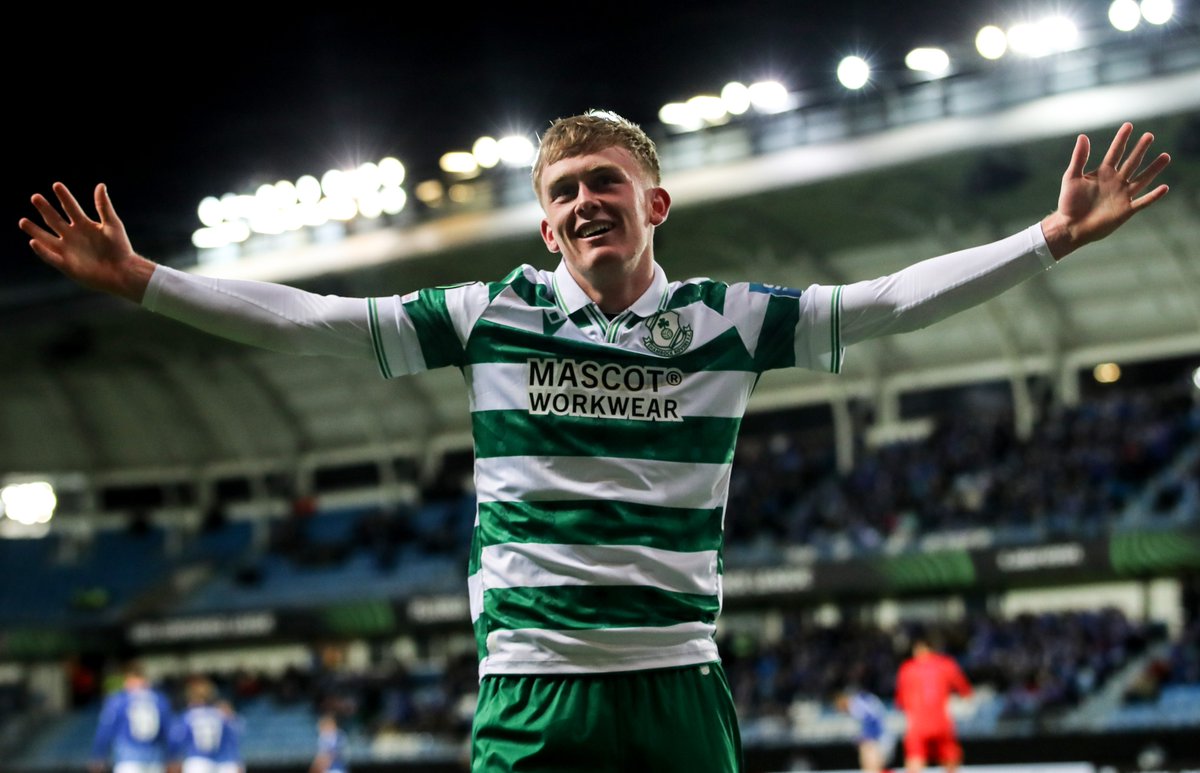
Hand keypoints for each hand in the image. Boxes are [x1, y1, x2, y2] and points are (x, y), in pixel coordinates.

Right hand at [19, 182, 155, 301]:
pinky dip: (42, 250)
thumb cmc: (120, 248)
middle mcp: (72, 236)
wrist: (123, 272)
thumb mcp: (112, 225)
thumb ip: (103, 206)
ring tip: (22, 221)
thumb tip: (100, 185)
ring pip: (46, 238)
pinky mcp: (67, 264)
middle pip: (54, 220)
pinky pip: (51, 257)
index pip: (70, 207)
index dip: (64, 197)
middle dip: (45, 209)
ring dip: (35, 230)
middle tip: (35, 197)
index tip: (57, 185)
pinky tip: (33, 241)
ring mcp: (68, 250)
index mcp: (84, 225)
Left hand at [1041, 122, 1170, 258]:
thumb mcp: (1071, 177)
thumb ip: (1079, 158)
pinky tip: (1164, 187)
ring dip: (1153, 169)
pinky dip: (1153, 196)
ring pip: (1142, 179)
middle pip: (1132, 162)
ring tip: (1166, 156)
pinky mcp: (1126, 210)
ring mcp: (1122, 195)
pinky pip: (1143, 202)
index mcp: (1103, 173)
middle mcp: (1116, 182)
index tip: (1128, 125)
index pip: (1115, 152)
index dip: (1121, 139)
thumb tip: (1082, 136)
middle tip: (1149, 135)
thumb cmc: (1068, 203)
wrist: (1070, 226)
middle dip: (1140, 149)